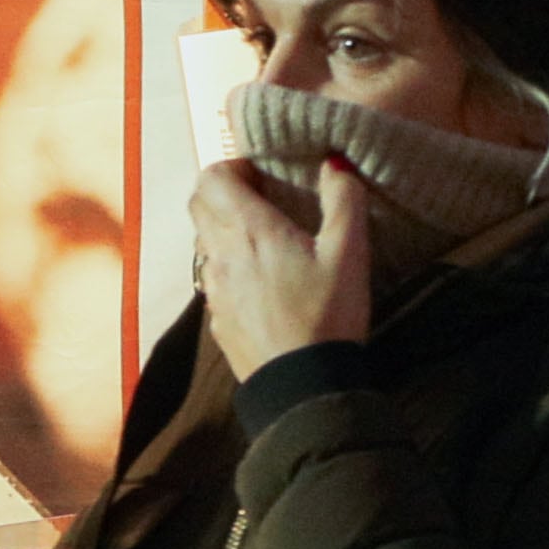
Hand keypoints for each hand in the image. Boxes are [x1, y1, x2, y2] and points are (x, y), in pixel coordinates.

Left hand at [191, 157, 370, 380]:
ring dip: (224, 229)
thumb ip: (344, 201)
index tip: (263, 175)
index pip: (212, 177)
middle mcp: (220, 253)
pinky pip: (212, 278)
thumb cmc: (327, 314)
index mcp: (249, 229)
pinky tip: (261, 283)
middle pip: (199, 204)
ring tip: (263, 241)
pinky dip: (228, 266)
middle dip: (223, 192)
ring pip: (203, 241)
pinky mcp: (217, 318)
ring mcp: (213, 289)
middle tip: (261, 199)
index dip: (233, 167)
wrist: (304, 386)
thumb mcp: (349, 254)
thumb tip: (335, 163)